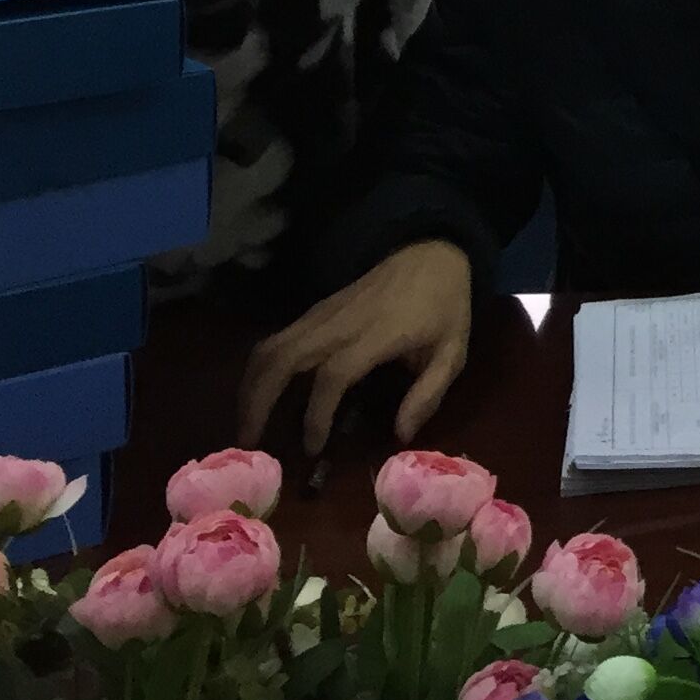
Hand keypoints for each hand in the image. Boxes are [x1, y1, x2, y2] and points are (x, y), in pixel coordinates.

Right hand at [238, 241, 472, 455]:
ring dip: (250, 387)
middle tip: (250, 443)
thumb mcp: (453, 350)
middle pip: (283, 358)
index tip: (312, 448)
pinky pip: (276, 340)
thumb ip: (429, 392)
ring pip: (270, 347)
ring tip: (246, 427)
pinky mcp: (314, 311)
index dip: (318, 414)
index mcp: (375, 334)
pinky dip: (259, 370)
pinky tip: (258, 397)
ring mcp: (321, 314)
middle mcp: (339, 322)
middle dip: (259, 402)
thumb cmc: (443, 306)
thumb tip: (400, 434)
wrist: (429, 252)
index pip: (333, 375)